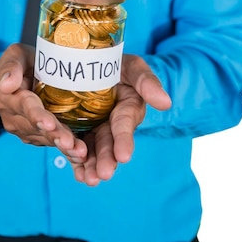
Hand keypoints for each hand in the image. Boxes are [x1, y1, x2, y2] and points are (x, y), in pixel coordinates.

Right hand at [0, 43, 87, 161]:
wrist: (19, 77)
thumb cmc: (21, 63)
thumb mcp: (15, 55)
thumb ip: (11, 66)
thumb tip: (7, 84)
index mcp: (9, 98)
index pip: (25, 107)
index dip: (37, 115)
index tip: (48, 122)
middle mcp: (15, 118)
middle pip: (37, 128)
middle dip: (55, 135)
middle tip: (70, 143)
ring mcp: (26, 130)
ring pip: (46, 139)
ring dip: (63, 146)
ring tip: (80, 153)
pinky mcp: (37, 136)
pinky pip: (52, 144)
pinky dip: (66, 152)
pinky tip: (80, 157)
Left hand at [71, 54, 170, 185]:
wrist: (90, 61)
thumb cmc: (116, 63)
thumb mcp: (133, 67)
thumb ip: (147, 82)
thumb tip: (166, 103)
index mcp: (127, 109)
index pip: (124, 124)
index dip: (124, 139)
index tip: (124, 155)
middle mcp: (111, 123)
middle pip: (108, 142)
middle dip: (106, 159)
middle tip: (103, 174)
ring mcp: (92, 127)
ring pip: (92, 149)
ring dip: (90, 165)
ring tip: (88, 179)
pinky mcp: (75, 128)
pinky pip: (75, 145)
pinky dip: (76, 162)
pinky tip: (77, 175)